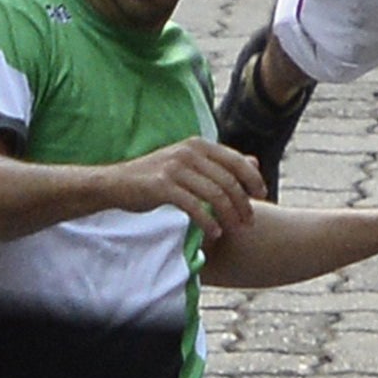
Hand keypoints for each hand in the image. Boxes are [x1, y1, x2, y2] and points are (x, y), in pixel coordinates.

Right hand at [105, 137, 267, 239]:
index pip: (236, 161)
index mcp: (198, 144)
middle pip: (228, 180)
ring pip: (215, 195)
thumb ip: (220, 163)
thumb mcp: (190, 164)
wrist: (115, 184)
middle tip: (249, 222)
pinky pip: (195, 207)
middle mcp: (188, 152)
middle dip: (243, 203)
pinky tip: (214, 233)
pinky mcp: (162, 186)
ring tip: (235, 230)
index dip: (253, 179)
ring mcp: (175, 168)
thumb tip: (254, 162)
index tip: (262, 196)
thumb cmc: (157, 177)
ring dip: (229, 215)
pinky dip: (208, 222)